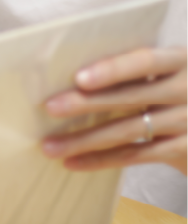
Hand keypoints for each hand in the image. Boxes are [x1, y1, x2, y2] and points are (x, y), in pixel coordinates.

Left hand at [42, 46, 187, 174]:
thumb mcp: (167, 71)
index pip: (145, 61)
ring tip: (49, 145)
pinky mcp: (185, 150)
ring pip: (128, 131)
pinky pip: (136, 156)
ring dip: (84, 139)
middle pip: (130, 96)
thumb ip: (135, 70)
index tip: (79, 77)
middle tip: (49, 107)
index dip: (113, 69)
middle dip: (86, 103)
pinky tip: (73, 162)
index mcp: (180, 60)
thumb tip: (72, 75)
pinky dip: (101, 160)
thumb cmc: (177, 89)